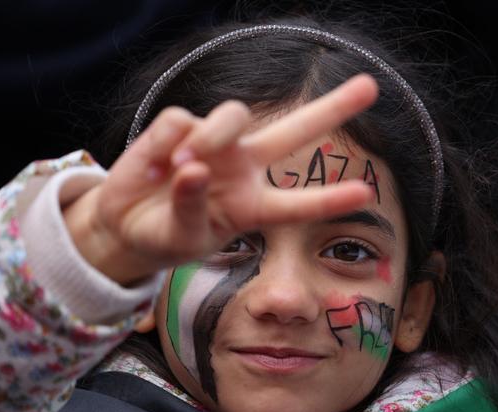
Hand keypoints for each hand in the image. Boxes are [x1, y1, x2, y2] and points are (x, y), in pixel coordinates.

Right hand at [64, 74, 378, 283]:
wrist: (127, 224)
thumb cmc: (166, 235)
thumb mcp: (182, 237)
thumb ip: (192, 209)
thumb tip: (196, 169)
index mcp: (253, 205)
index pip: (297, 203)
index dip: (328, 198)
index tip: (365, 192)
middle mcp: (243, 167)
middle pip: (293, 130)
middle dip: (331, 108)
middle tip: (370, 87)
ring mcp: (215, 143)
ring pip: (234, 113)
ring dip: (212, 137)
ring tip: (183, 166)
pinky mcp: (179, 126)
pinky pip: (182, 120)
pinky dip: (166, 142)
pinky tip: (156, 166)